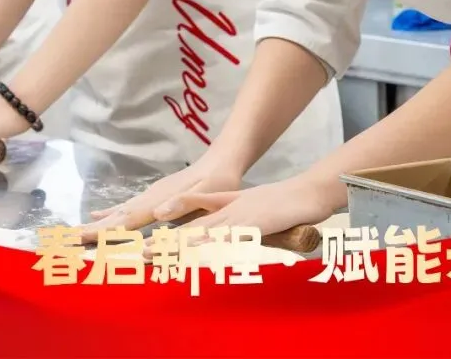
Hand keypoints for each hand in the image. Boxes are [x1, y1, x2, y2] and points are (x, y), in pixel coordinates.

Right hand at [78, 155, 243, 243]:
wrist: (222, 159)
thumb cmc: (219, 180)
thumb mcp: (208, 193)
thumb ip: (183, 203)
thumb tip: (157, 212)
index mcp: (159, 201)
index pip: (127, 220)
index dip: (105, 231)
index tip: (82, 238)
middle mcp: (150, 198)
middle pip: (116, 217)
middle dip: (91, 229)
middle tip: (66, 238)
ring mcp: (150, 195)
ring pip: (118, 212)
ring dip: (96, 224)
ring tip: (75, 232)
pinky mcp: (154, 195)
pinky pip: (127, 206)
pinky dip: (111, 212)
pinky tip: (98, 215)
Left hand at [157, 172, 341, 239]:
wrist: (309, 193)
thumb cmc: (282, 204)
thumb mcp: (252, 208)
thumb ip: (236, 219)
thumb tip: (219, 236)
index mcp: (227, 204)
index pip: (192, 212)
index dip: (170, 220)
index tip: (148, 231)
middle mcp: (228, 209)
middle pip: (192, 227)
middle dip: (167, 241)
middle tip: (141, 253)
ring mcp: (240, 216)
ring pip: (204, 233)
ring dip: (180, 246)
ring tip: (158, 256)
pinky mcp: (254, 225)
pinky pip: (230, 239)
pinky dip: (213, 248)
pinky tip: (198, 257)